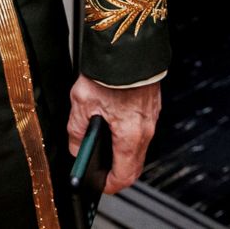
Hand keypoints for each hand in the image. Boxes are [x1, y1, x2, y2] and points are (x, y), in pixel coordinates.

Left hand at [68, 77, 160, 195]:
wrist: (128, 44)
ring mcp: (152, 116)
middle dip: (116, 170)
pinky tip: (113, 123)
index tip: (97, 184)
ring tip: (103, 145)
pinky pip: (141, 129)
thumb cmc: (108, 72)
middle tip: (99, 169)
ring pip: (139, 146)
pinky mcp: (152, 104)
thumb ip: (77, 132)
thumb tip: (78, 148)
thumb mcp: (81, 103)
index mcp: (130, 135)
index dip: (108, 185)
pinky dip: (128, 134)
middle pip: (134, 164)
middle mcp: (146, 129)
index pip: (124, 175)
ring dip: (122, 151)